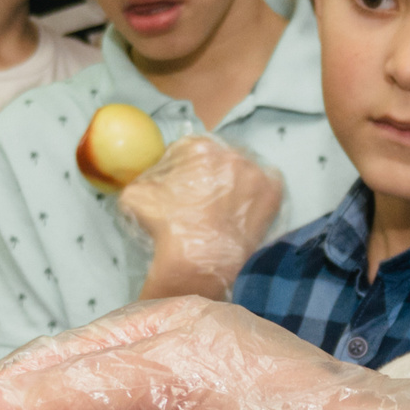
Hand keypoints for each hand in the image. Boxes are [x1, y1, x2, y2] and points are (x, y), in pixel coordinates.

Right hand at [119, 133, 285, 299]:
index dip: (181, 169)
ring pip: (243, 170)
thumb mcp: (136, 197)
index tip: (181, 187)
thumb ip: (142, 178)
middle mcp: (230, 152)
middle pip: (218, 158)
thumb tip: (150, 178)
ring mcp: (255, 171)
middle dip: (209, 174)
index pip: (187, 150)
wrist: (200, 261)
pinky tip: (245, 209)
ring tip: (224, 207)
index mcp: (198, 148)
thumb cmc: (167, 229)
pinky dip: (258, 194)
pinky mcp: (274, 192)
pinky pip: (268, 184)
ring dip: (234, 182)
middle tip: (203, 199)